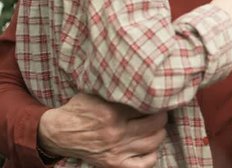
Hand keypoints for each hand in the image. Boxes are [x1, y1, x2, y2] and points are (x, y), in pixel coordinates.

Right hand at [38, 93, 166, 167]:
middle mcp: (116, 134)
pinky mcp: (114, 164)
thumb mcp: (96, 94)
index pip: (147, 106)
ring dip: (159, 132)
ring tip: (155, 126)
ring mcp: (117, 151)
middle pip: (156, 124)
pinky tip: (149, 146)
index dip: (154, 101)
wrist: (58, 133)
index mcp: (112, 114)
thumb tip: (140, 83)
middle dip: (160, 115)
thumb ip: (117, 91)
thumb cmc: (78, 110)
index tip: (156, 98)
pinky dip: (152, 155)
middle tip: (159, 111)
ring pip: (154, 141)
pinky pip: (144, 164)